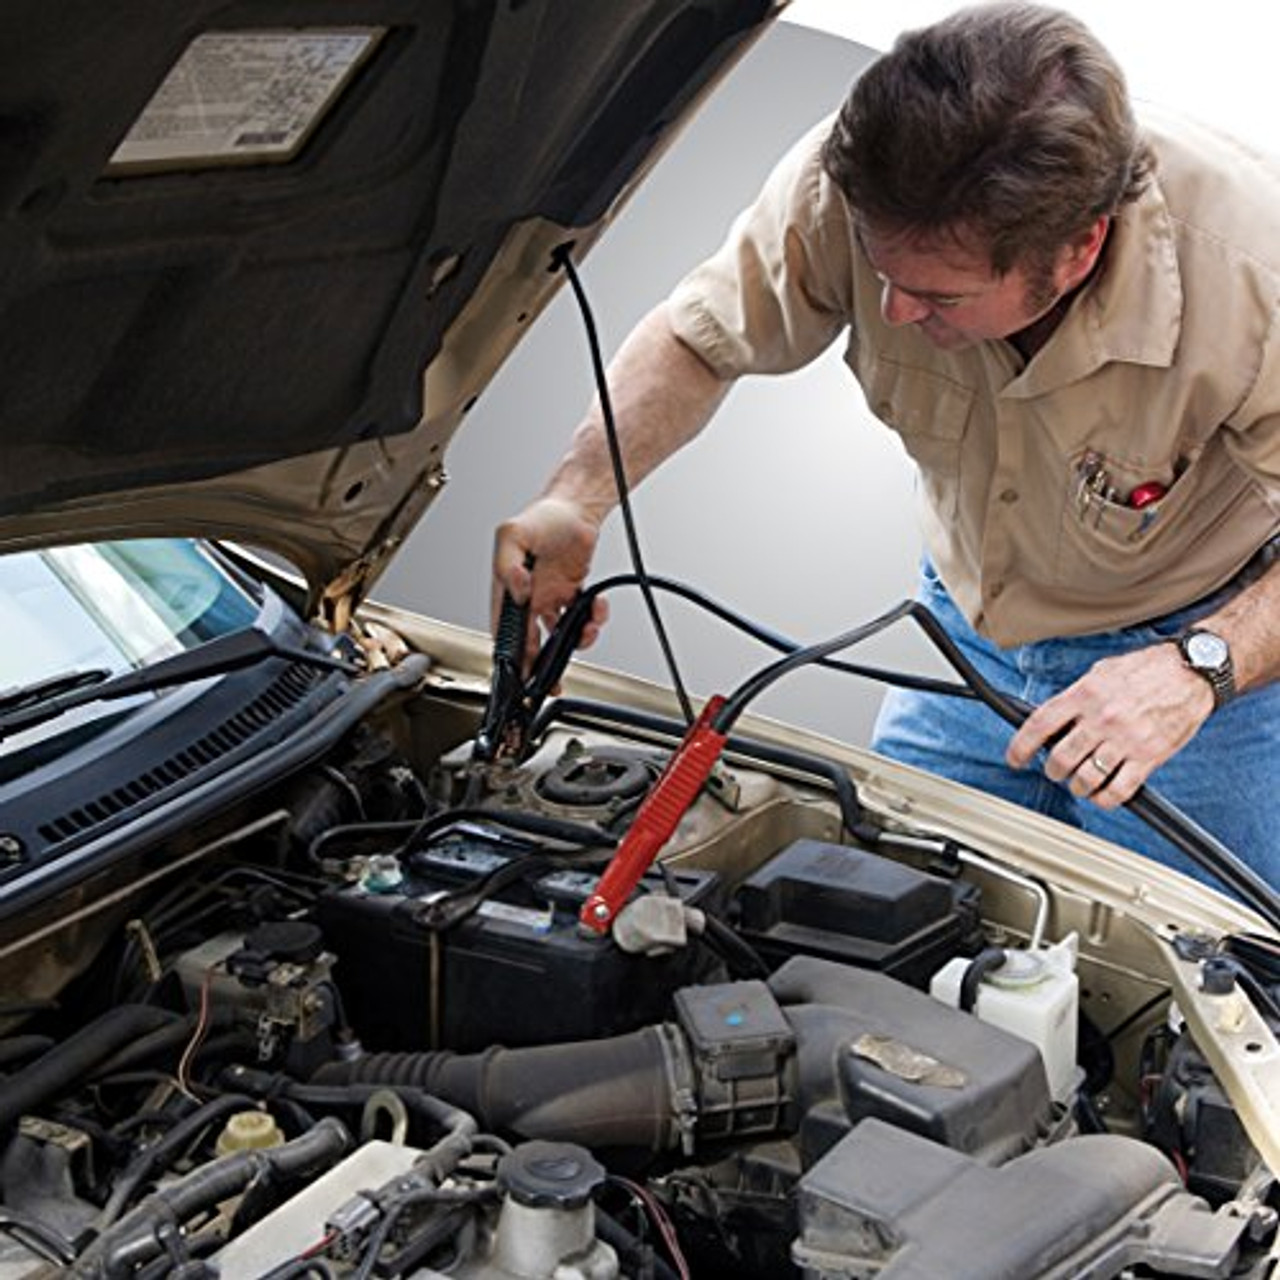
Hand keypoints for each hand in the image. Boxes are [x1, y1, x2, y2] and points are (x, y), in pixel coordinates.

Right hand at [492, 496, 609, 664]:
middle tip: (549, 682)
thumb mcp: (512, 533)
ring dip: (574, 641)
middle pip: (530, 642)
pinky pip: (581, 617)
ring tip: (585, 633)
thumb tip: (518, 591)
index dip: (510, 654)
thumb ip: (507, 564)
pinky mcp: (572, 594)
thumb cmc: (542, 516)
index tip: (519, 673)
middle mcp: (528, 597)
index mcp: (507, 588)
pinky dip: (592, 619)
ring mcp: (550, 597)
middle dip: (540, 666)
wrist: (576, 507)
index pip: (503, 629)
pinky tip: (597, 609)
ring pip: (558, 634)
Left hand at [1005, 643, 1213, 806]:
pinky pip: (1118, 790)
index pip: (1039, 724)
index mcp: (1085, 694)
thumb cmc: (1146, 670)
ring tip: (1078, 782)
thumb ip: (1076, 696)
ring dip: (1076, 786)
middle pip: (1060, 758)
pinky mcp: (1149, 756)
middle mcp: (1101, 718)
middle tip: (1054, 769)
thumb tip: (1052, 719)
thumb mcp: (1101, 672)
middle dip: (1052, 770)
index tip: (1015, 758)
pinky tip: (1101, 794)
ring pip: (1085, 778)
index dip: (1021, 746)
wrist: (1191, 671)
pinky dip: (1104, 799)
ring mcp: (1125, 739)